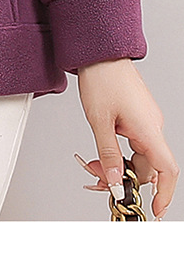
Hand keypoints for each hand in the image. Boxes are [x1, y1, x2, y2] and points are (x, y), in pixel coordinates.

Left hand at [75, 57, 178, 219]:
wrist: (99, 50)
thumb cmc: (102, 77)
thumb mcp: (99, 121)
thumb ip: (108, 154)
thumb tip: (115, 182)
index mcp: (148, 129)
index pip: (167, 170)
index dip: (164, 194)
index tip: (153, 210)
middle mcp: (152, 126)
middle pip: (147, 167)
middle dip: (124, 179)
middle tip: (98, 180)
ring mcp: (146, 120)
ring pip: (138, 156)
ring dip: (117, 165)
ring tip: (93, 165)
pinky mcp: (137, 115)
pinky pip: (134, 143)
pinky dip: (118, 151)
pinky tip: (101, 151)